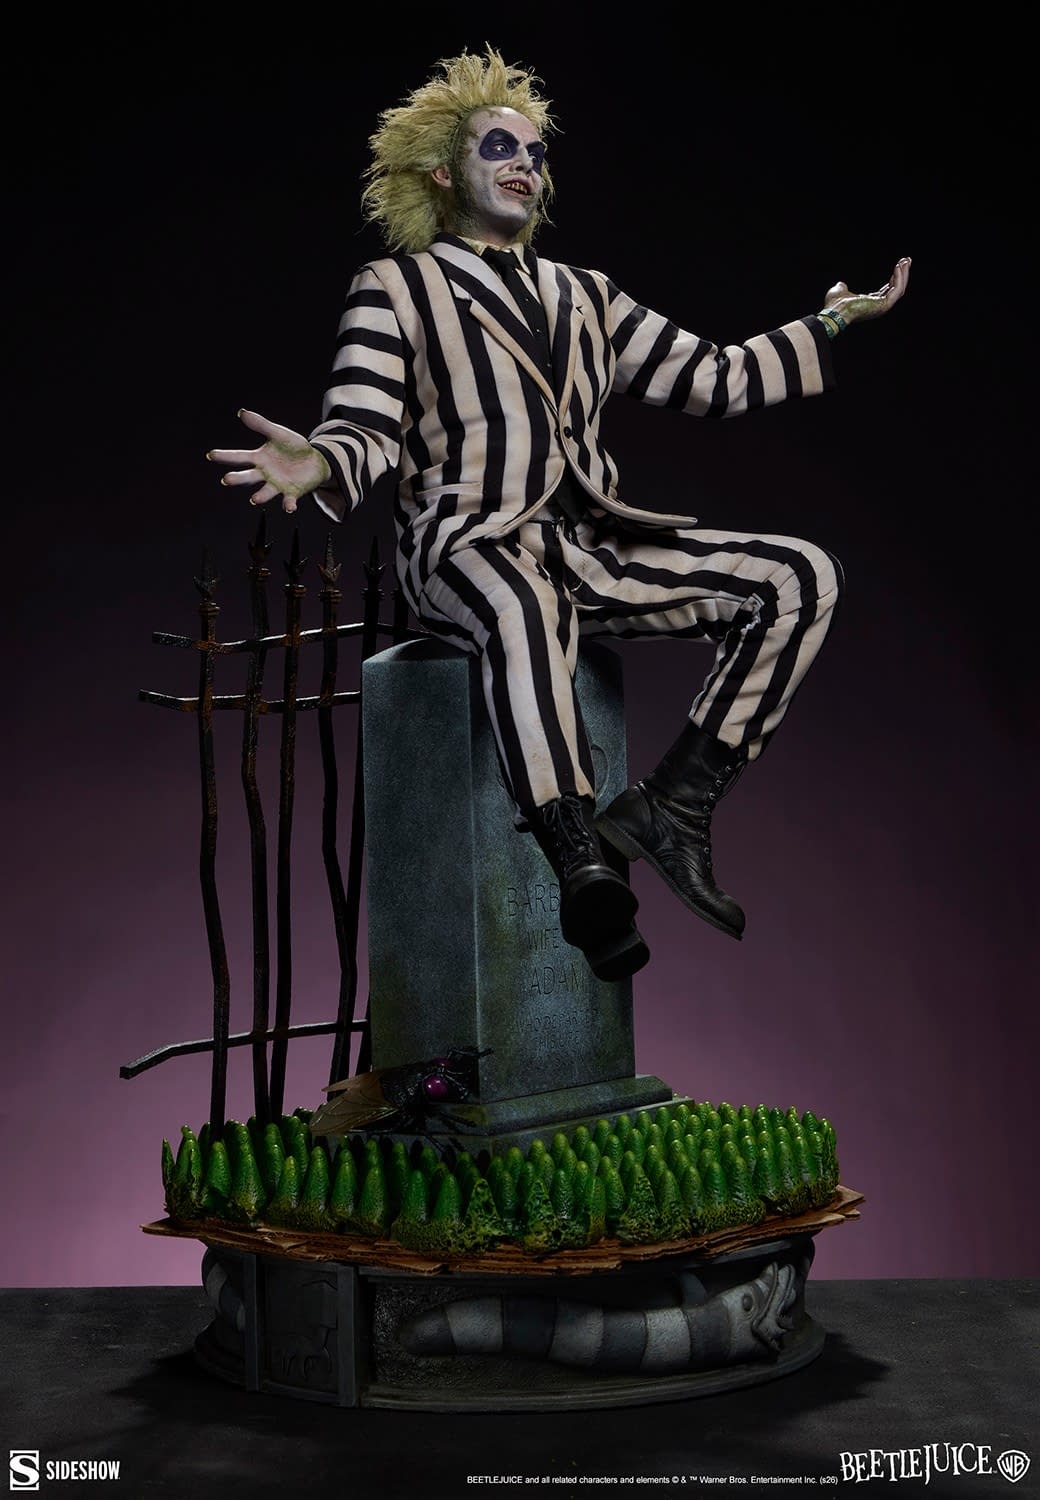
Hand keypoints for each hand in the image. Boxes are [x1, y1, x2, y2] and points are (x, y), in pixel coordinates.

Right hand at [206, 409, 330, 513]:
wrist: (315, 460)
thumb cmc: (294, 447)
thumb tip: (242, 412)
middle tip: (227, 479)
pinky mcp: (291, 493)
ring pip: (265, 492)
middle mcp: (264, 474)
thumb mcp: (278, 434)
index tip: (211, 455)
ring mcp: (277, 485)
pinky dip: (288, 505)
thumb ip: (261, 425)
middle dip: (237, 479)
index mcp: (259, 458)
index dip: (225, 456)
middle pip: (248, 477)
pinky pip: (288, 501)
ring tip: (255, 499)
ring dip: (260, 496)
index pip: (239, 457)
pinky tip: (289, 507)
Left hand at [821, 256, 910, 325]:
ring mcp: (882, 307)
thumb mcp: (840, 291)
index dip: (894, 277)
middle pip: (897, 289)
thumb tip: (841, 284)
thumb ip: (843, 287)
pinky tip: (898, 267)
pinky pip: (896, 290)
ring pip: (900, 289)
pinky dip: (899, 278)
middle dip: (903, 274)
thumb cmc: (834, 305)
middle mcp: (879, 306)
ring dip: (904, 274)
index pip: (888, 290)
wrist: (833, 311)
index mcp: (871, 304)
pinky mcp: (884, 305)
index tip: (899, 265)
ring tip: (905, 261)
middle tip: (907, 260)